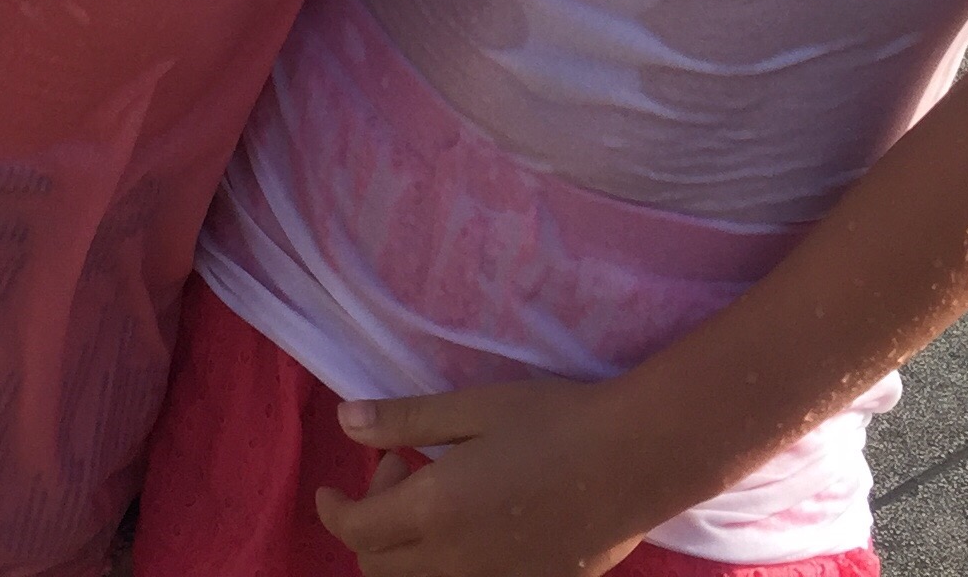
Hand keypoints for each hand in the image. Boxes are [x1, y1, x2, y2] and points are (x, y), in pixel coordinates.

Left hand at [313, 378, 661, 576]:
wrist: (635, 458)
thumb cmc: (554, 420)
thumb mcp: (474, 407)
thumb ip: (405, 420)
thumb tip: (344, 422)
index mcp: (435, 510)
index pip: (357, 529)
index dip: (334, 510)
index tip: (332, 488)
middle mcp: (456, 562)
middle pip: (379, 569)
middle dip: (369, 526)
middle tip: (400, 471)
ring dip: (404, 553)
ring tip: (432, 501)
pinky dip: (447, 567)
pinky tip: (475, 524)